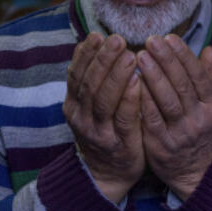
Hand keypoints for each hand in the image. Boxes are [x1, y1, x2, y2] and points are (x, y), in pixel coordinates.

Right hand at [62, 33, 143, 202]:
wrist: (108, 175)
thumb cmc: (107, 133)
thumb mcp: (94, 108)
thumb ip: (97, 83)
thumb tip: (98, 49)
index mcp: (74, 104)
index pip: (77, 74)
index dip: (86, 54)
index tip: (97, 35)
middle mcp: (80, 116)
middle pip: (89, 82)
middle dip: (102, 58)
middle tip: (115, 38)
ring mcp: (97, 131)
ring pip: (102, 98)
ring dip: (115, 74)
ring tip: (128, 54)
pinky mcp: (117, 143)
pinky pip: (122, 117)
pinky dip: (128, 98)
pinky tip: (137, 82)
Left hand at [136, 35, 211, 200]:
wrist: (193, 172)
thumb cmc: (200, 133)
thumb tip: (210, 51)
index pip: (200, 77)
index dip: (185, 56)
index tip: (170, 37)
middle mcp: (199, 120)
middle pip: (183, 86)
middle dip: (167, 61)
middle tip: (151, 40)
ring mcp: (181, 133)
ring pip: (167, 101)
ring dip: (153, 77)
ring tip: (139, 56)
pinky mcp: (161, 145)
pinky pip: (151, 119)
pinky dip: (142, 100)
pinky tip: (131, 83)